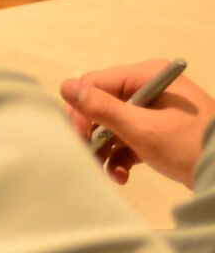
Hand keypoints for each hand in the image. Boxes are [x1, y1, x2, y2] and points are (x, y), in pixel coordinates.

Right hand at [60, 63, 213, 187]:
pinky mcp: (155, 132)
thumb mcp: (142, 128)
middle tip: (88, 157)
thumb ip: (102, 108)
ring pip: (111, 126)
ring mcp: (152, 111)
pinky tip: (121, 176)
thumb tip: (64, 86)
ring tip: (106, 172)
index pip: (95, 84)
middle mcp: (148, 88)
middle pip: (101, 106)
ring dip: (104, 151)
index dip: (81, 110)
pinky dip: (120, 158)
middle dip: (92, 134)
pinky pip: (126, 141)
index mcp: (146, 76)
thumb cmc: (187, 146)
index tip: (79, 138)